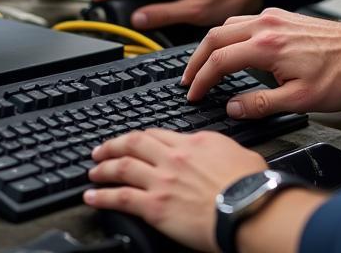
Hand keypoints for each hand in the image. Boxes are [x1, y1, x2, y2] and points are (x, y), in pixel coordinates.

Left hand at [85, 128, 265, 250]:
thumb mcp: (236, 152)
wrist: (247, 206)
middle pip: (134, 144)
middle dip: (113, 145)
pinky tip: (92, 197)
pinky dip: (102, 196)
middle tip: (101, 149)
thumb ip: (217, 149)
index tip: (133, 141)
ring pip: (122, 167)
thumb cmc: (249, 185)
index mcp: (193, 143)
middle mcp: (173, 157)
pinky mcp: (155, 206)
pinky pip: (120, 197)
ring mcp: (162, 181)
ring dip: (103, 168)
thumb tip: (215, 152)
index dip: (141, 137)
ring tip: (93, 171)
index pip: (158, 134)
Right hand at [183, 8, 340, 115]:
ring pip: (228, 24)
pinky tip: (230, 46)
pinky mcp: (282, 15)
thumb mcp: (299, 100)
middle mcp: (266, 25)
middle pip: (215, 36)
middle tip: (188, 79)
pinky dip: (228, 33)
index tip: (193, 93)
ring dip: (210, 44)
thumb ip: (260, 104)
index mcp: (267, 46)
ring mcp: (274, 17)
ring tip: (203, 64)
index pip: (219, 60)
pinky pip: (244, 19)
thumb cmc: (339, 76)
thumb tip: (232, 107)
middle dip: (196, 59)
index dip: (201, 79)